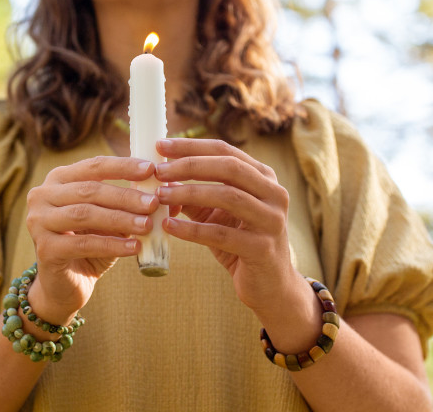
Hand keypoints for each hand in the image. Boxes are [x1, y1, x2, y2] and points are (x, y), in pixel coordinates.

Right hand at [24, 157, 160, 321]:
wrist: (64, 285)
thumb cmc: (90, 245)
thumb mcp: (112, 221)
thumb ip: (134, 206)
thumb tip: (173, 197)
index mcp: (59, 179)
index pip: (94, 166)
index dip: (123, 167)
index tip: (151, 170)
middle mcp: (43, 195)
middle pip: (90, 190)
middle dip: (125, 196)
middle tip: (153, 202)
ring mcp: (39, 221)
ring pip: (85, 214)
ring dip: (120, 219)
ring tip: (147, 225)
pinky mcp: (45, 249)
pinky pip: (84, 243)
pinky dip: (112, 245)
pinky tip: (135, 248)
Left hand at [152, 137, 303, 315]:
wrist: (270, 286)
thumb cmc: (241, 243)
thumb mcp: (218, 214)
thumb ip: (196, 195)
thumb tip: (161, 177)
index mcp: (264, 177)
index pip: (225, 151)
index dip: (192, 146)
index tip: (161, 146)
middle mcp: (274, 194)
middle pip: (229, 168)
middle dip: (190, 165)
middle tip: (158, 170)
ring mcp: (272, 221)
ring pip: (228, 196)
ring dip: (189, 193)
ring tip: (160, 196)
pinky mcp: (263, 248)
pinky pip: (222, 234)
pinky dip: (192, 230)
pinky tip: (169, 226)